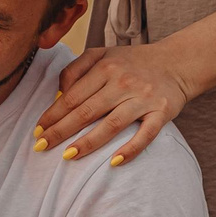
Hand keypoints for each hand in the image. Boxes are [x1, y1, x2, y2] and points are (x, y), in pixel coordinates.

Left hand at [34, 42, 192, 165]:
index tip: (38, 130)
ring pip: (112, 124)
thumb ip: (77, 68)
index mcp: (105, 67)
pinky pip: (145, 134)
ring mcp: (143, 98)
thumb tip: (58, 94)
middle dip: (61, 130)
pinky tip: (114, 162)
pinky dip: (131, 149)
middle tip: (42, 146)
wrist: (177, 62)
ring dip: (89, 142)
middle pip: (87, 111)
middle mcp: (123, 82)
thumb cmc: (133, 62)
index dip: (53, 114)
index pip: (73, 95)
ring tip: (68, 156)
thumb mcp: (103, 54)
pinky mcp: (162, 112)